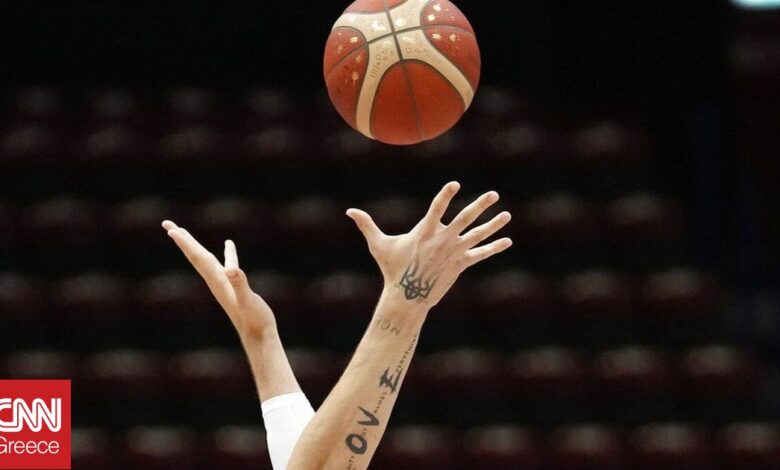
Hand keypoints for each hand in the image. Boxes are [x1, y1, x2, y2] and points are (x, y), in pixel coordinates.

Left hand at [161, 220, 275, 339]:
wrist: (258, 337)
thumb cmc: (254, 320)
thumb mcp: (248, 300)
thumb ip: (239, 284)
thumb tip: (231, 270)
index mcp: (218, 281)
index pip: (198, 258)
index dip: (186, 243)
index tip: (171, 229)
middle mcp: (216, 281)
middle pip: (195, 256)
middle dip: (183, 240)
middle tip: (168, 224)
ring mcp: (224, 285)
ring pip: (205, 260)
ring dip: (195, 246)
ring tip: (185, 234)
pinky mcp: (234, 287)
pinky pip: (225, 264)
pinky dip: (226, 253)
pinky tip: (229, 245)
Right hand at [346, 181, 511, 308]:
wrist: (408, 296)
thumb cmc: (393, 269)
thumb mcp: (379, 245)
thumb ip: (366, 225)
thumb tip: (349, 211)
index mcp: (425, 232)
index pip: (437, 209)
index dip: (446, 196)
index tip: (455, 185)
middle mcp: (442, 240)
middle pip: (466, 219)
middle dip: (480, 206)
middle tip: (494, 194)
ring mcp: (454, 252)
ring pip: (478, 235)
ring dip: (494, 225)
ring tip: (506, 215)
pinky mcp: (461, 265)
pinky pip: (480, 254)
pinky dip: (494, 248)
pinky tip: (507, 241)